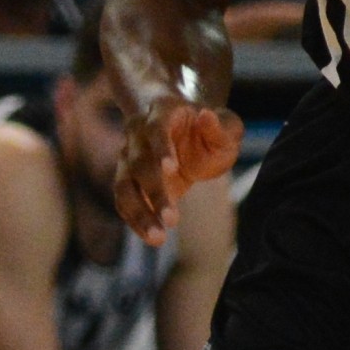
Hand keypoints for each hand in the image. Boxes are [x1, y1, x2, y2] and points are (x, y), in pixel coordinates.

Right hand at [112, 93, 237, 246]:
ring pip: (124, 186)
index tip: (171, 168)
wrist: (185, 132)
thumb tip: (205, 116)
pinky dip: (135, 220)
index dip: (160, 147)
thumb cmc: (209, 130)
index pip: (156, 129)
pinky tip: (151, 237)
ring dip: (138, 213)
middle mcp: (137, 133)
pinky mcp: (127, 179)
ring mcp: (127, 156)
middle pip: (138, 162)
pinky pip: (123, 201)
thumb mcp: (226, 126)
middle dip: (154, 191)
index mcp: (161, 111)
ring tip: (158, 238)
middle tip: (173, 220)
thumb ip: (220, 126)